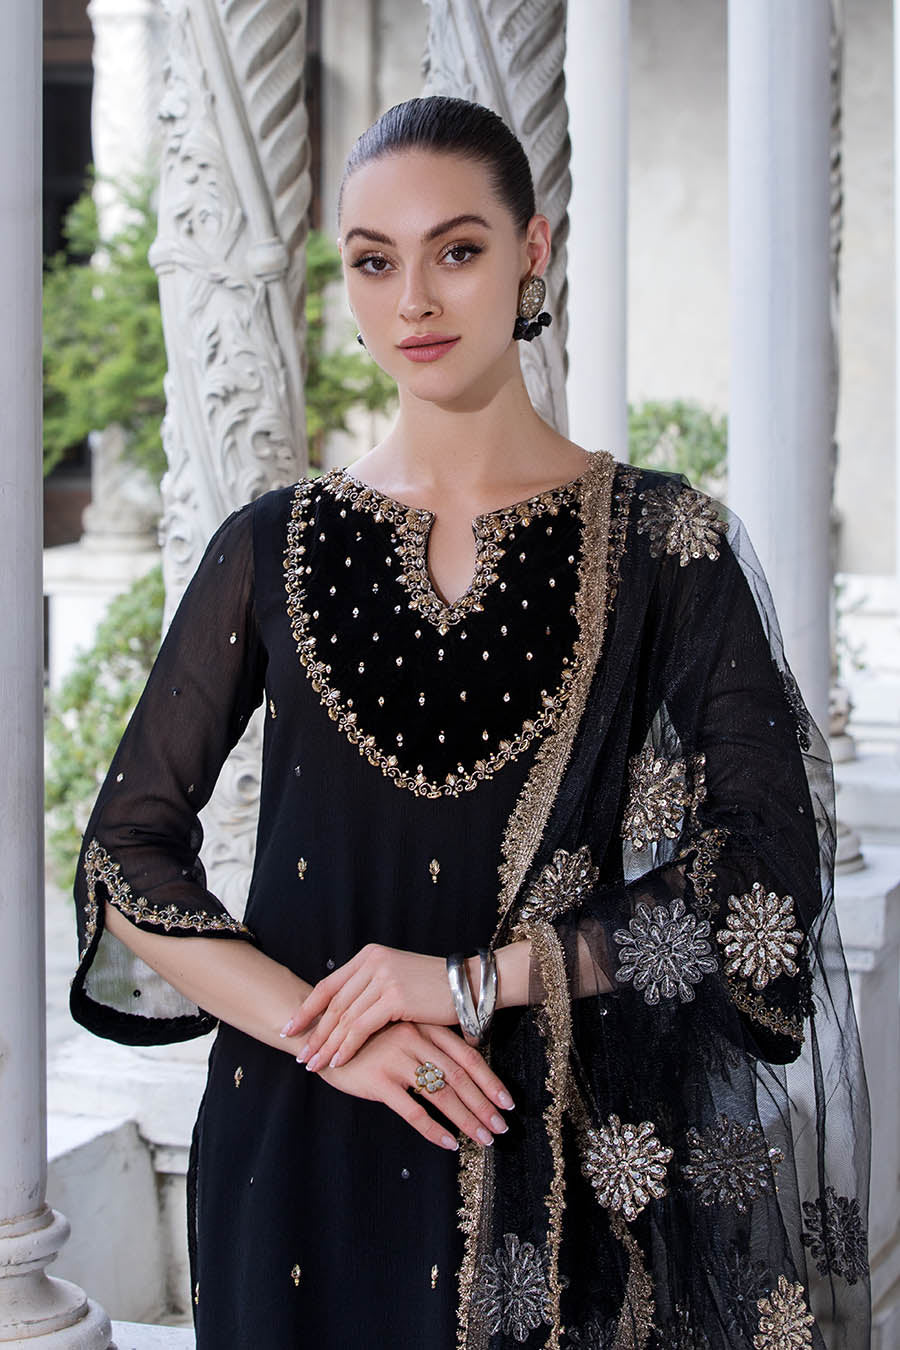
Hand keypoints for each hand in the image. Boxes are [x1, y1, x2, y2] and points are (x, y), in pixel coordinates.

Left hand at [281, 943, 469, 1070]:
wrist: (469, 984)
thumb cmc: (435, 988)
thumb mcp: (397, 980)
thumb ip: (371, 989)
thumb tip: (344, 1015)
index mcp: (370, 956)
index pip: (329, 985)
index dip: (307, 1009)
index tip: (290, 1028)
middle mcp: (373, 962)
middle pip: (333, 1004)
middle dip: (314, 1032)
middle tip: (300, 1054)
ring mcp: (383, 978)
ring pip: (344, 1018)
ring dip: (326, 1045)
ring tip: (314, 1065)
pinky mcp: (395, 997)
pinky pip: (361, 1027)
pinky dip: (347, 1046)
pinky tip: (338, 1062)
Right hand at [316, 1020, 514, 1149]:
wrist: (322, 1034)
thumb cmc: (367, 1038)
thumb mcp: (401, 1031)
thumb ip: (430, 1044)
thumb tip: (464, 1071)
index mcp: (425, 1027)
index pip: (467, 1056)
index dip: (490, 1081)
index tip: (507, 1102)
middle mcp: (415, 1039)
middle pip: (460, 1077)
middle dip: (484, 1106)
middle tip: (501, 1128)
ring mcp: (397, 1058)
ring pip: (442, 1094)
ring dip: (467, 1119)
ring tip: (484, 1139)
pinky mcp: (379, 1080)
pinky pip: (413, 1110)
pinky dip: (434, 1129)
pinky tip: (448, 1142)